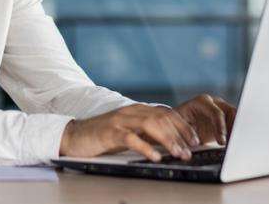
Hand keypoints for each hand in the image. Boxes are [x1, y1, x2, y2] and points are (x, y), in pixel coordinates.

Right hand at [59, 95, 235, 161]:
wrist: (73, 135)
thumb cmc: (102, 137)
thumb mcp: (128, 132)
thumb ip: (146, 133)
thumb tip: (170, 142)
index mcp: (136, 110)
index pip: (166, 113)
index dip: (182, 126)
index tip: (194, 140)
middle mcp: (130, 112)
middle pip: (162, 117)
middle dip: (180, 133)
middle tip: (191, 149)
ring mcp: (119, 120)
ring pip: (151, 125)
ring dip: (168, 140)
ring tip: (179, 153)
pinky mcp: (109, 132)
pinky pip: (131, 138)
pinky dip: (145, 147)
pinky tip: (155, 157)